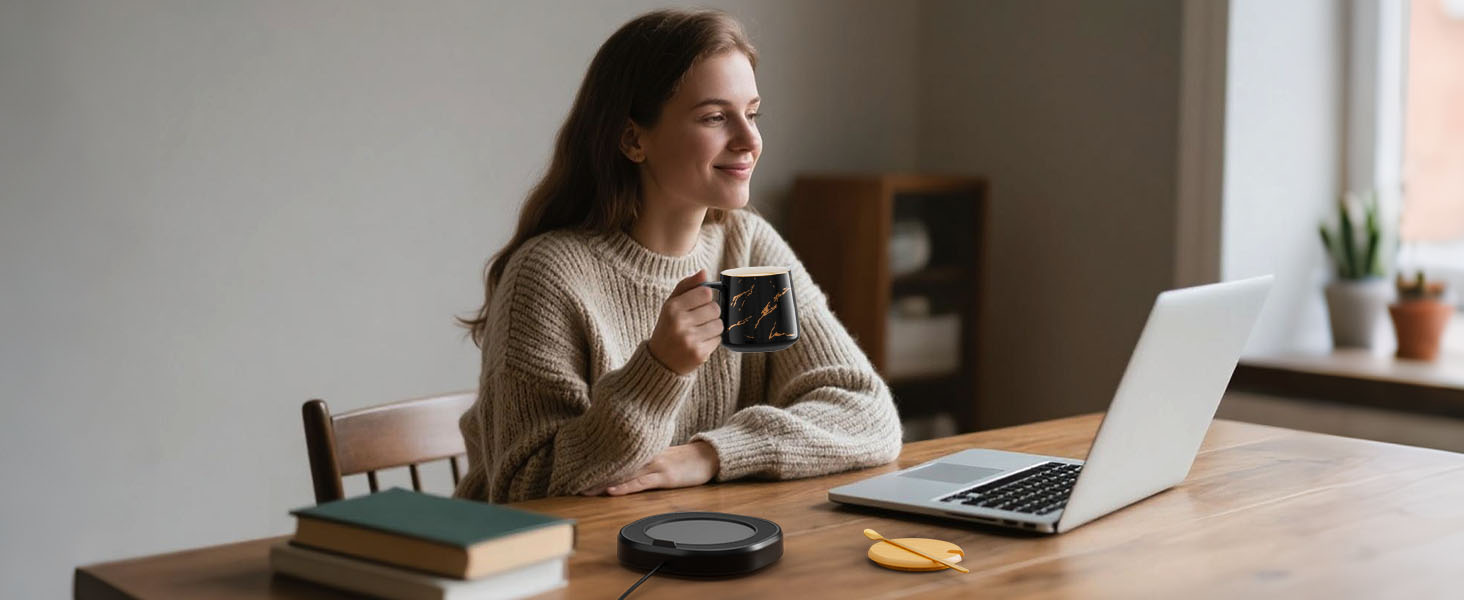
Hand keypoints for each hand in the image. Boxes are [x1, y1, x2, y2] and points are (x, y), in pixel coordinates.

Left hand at [582, 442, 721, 495]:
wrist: (707, 456)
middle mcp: (645, 455)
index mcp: (641, 449)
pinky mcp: (665, 477)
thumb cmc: (681, 458)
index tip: (573, 467)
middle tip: (569, 480)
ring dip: (603, 482)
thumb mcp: (657, 452)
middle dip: (591, 473)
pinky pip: (642, 482)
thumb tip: (617, 460)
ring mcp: (655, 465)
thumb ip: (638, 456)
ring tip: (583, 489)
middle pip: (613, 464)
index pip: (612, 454)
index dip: (593, 461)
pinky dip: (625, 487)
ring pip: (624, 473)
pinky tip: (611, 491)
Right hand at [647, 269, 722, 375]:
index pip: (705, 292)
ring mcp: (690, 339)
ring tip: (699, 332)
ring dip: (713, 327)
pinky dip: (712, 340)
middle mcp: (680, 323)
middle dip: (710, 313)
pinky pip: (718, 340)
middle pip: (715, 308)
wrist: (660, 362)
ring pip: (719, 324)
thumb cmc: (668, 328)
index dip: (705, 298)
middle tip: (699, 320)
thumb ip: (686, 286)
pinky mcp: (699, 354)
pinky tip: (699, 343)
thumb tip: (704, 272)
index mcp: (672, 308)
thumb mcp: (670, 305)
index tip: (698, 304)